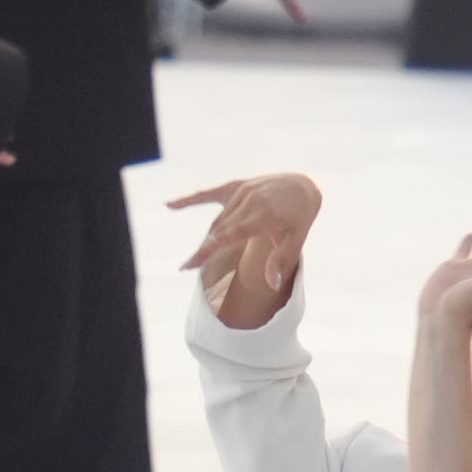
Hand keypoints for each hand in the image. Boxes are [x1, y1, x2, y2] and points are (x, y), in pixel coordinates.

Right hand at [169, 172, 321, 326]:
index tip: (195, 262)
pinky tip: (169, 205)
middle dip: (204, 249)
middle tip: (187, 268)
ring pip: (218, 220)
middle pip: (220, 229)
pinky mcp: (235, 186)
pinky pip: (208, 194)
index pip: (233, 234)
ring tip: (197, 259)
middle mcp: (250, 202)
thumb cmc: (300, 216)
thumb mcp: (298, 237)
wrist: (301, 185)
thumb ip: (282, 259)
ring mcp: (241, 193)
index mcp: (265, 215)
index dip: (212, 248)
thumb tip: (273, 285)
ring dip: (209, 238)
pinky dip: (189, 200)